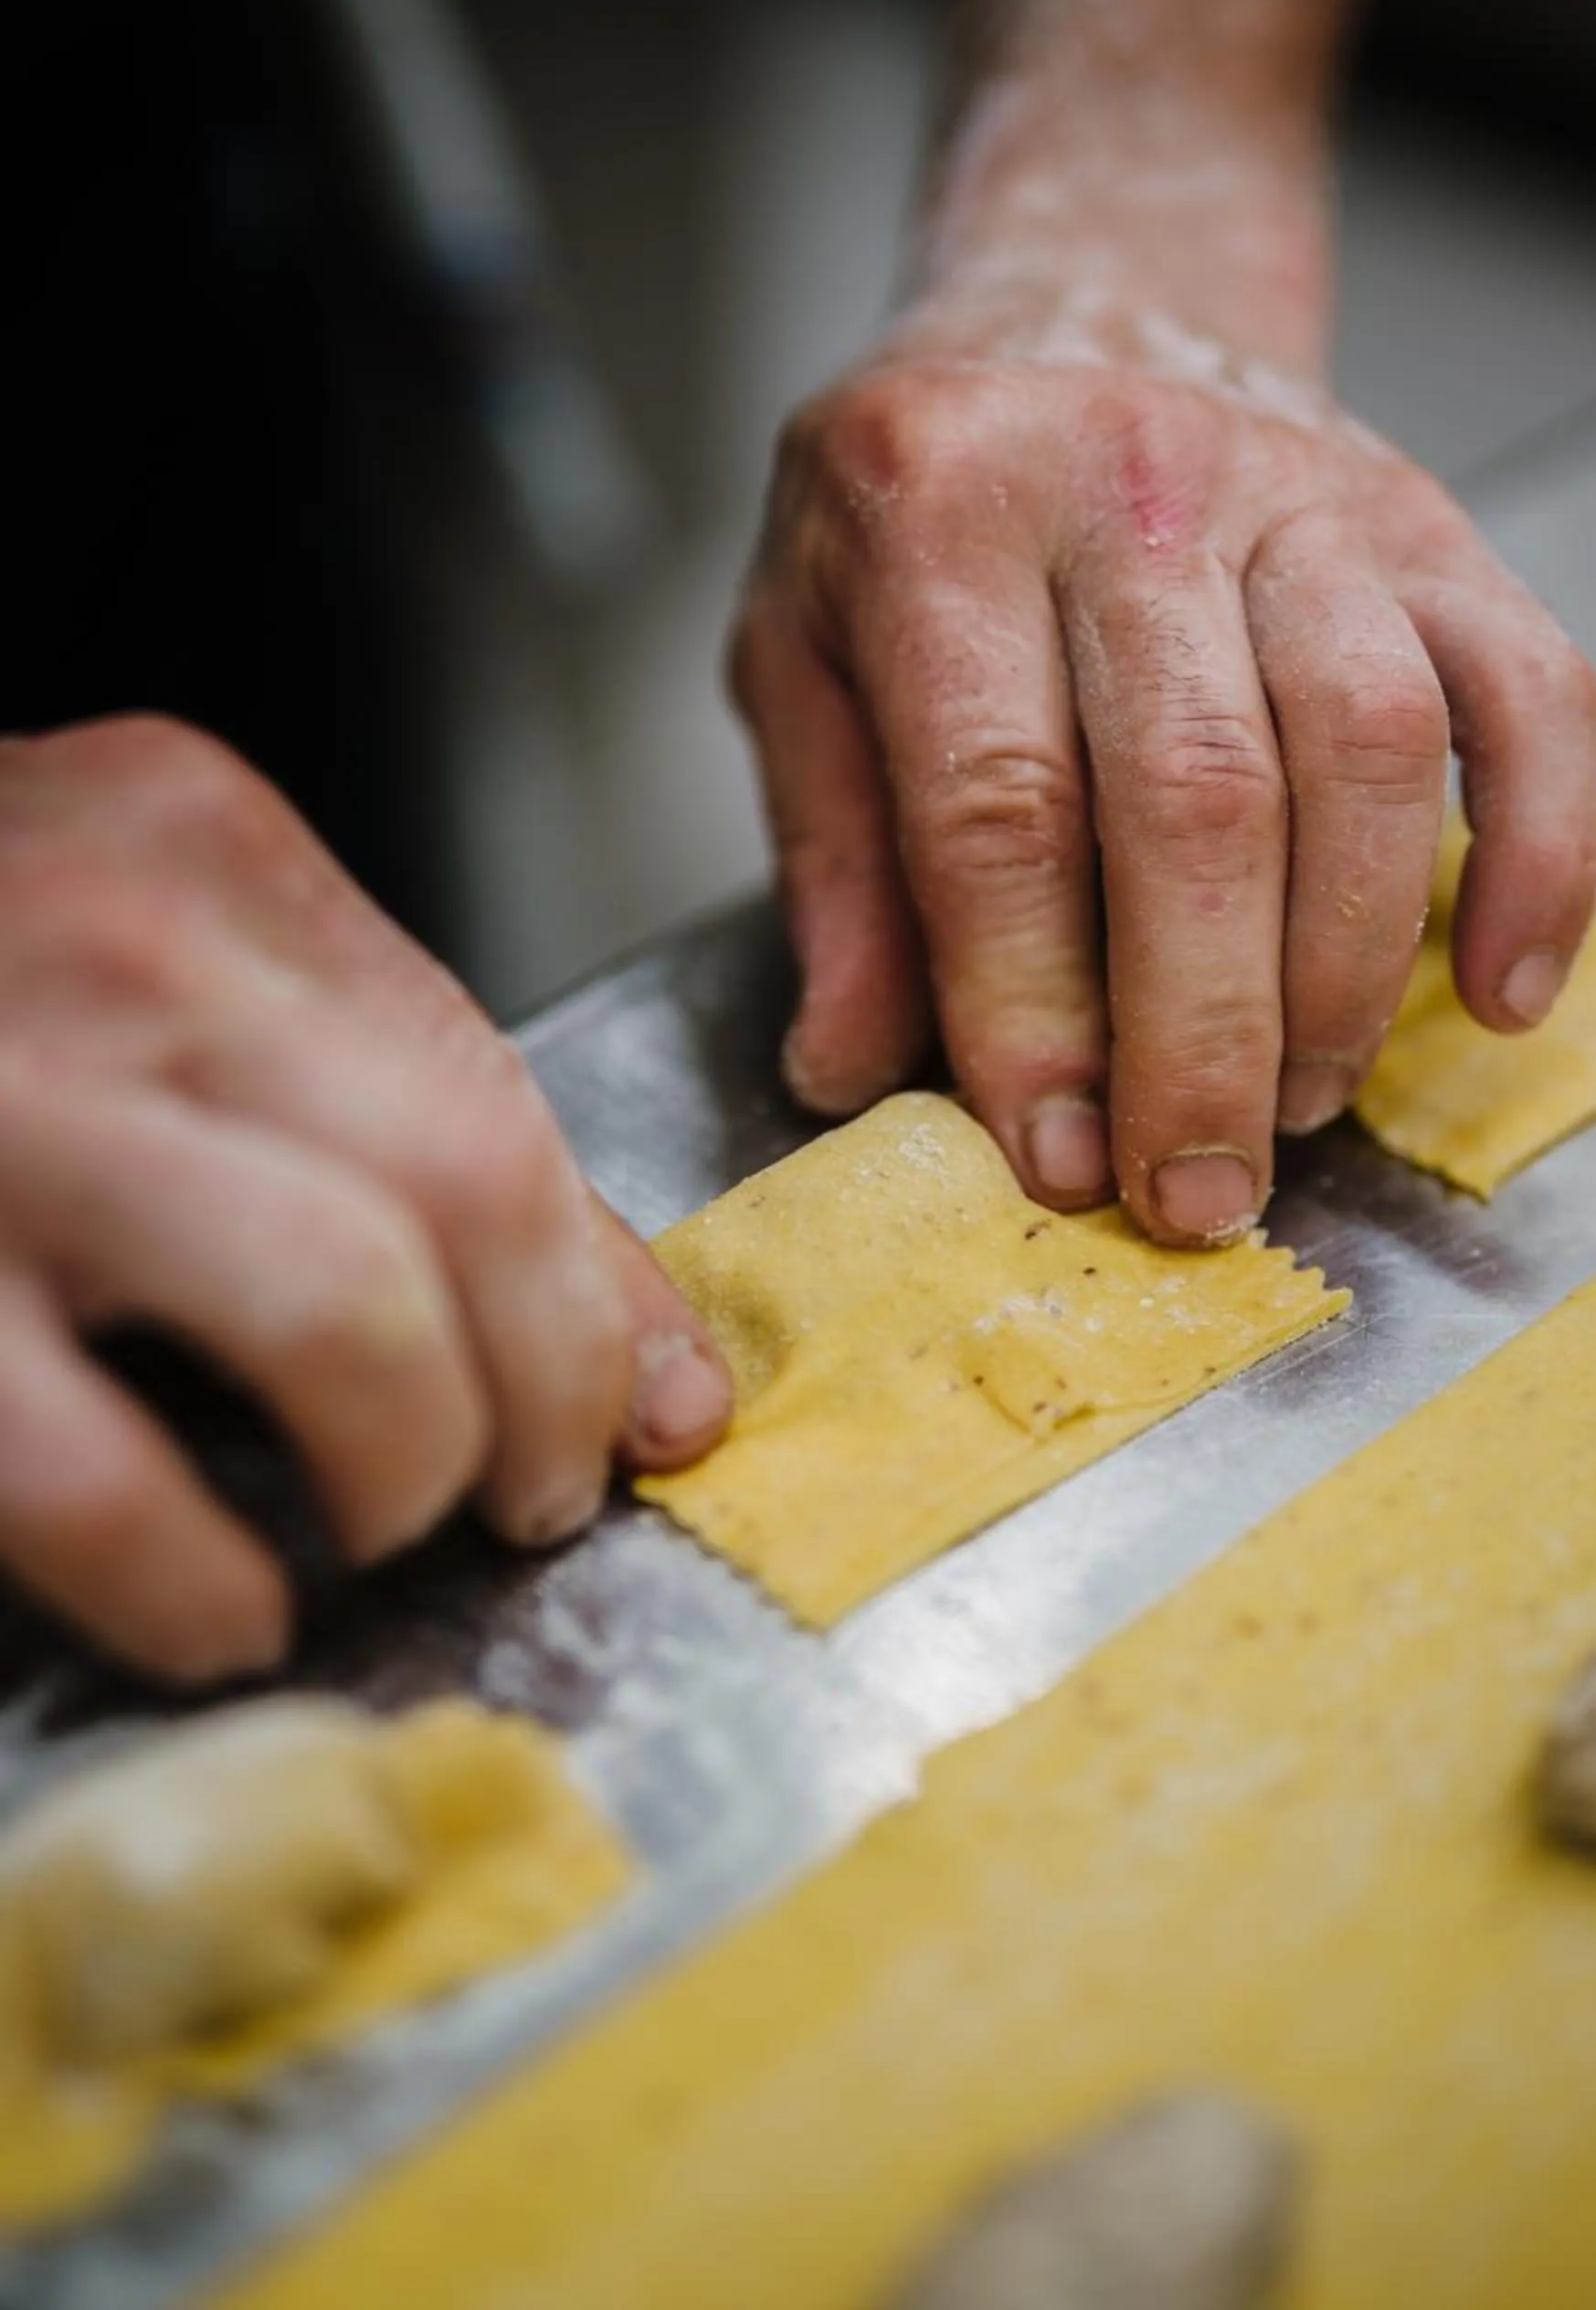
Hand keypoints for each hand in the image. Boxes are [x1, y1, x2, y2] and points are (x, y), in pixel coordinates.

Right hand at [0, 718, 730, 1681]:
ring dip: (407, 1463)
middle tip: (528, 1491)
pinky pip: (100, 1471)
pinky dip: (201, 1577)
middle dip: (543, 1386)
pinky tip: (223, 1605)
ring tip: (384, 1529)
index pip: (490, 1083)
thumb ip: (371, 1098)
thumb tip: (641, 1353)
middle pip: (462, 1188)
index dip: (597, 1285)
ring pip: (337, 1306)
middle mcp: (118, 945)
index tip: (632, 1406)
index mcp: (200, 844)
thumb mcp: (141, 947)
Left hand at [733, 280, 1595, 1241]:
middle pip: (1198, 793)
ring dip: (1348, 965)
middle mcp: (1130, 480)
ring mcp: (1301, 494)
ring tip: (1301, 1099)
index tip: (1056, 1154)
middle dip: (1203, 1031)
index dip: (1032, 1005)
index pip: (999, 800)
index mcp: (938, 514)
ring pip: (1372, 747)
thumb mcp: (801, 645)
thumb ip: (830, 855)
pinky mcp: (1429, 522)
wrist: (1081, 294)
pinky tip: (1501, 989)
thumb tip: (847, 1067)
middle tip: (1197, 1187)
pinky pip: (1531, 688)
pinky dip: (1541, 852)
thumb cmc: (922, 501)